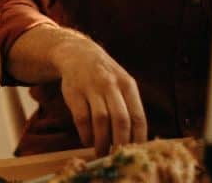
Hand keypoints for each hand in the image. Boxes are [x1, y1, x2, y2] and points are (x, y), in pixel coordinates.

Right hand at [55, 37, 146, 155]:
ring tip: (101, 153)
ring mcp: (91, 87)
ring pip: (101, 120)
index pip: (138, 116)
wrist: (78, 54)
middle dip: (120, 143)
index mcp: (128, 85)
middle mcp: (111, 85)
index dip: (138, 138)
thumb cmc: (105, 77)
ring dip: (101, 141)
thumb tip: (136, 142)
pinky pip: (82, 118)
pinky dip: (86, 134)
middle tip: (117, 157)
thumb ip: (129, 107)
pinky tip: (87, 141)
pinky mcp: (74, 92)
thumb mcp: (122, 84)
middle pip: (120, 119)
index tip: (135, 153)